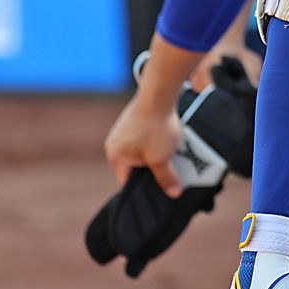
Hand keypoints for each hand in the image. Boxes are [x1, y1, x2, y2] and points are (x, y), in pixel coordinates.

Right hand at [105, 80, 185, 196]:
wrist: (158, 95)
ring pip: (144, 151)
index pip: (128, 182)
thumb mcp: (162, 158)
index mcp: (116, 157)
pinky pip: (147, 138)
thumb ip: (166, 178)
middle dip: (154, 169)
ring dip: (158, 154)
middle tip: (171, 172)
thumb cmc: (155, 128)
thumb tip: (172, 194)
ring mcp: (124, 131)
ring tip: (173, 152)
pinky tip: (171, 138)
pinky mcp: (135, 121)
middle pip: (137, 166)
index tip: (160, 191)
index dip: (145, 188)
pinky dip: (158, 141)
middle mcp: (116, 144)